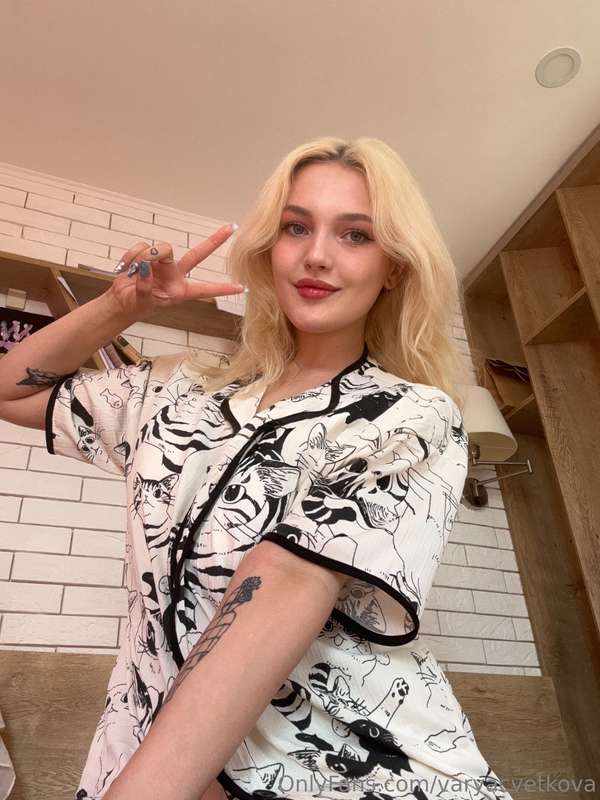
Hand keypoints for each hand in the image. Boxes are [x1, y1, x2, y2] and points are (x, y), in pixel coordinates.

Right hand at [107, 224, 243, 320]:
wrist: (119, 300)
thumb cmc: (135, 305)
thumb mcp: (143, 301)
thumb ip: (146, 285)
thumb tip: (148, 266)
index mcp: (180, 291)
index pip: (205, 289)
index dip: (223, 289)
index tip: (241, 288)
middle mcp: (176, 274)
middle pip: (197, 254)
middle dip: (214, 241)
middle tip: (230, 228)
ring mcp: (164, 263)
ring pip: (160, 249)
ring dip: (143, 258)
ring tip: (133, 272)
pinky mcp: (150, 255)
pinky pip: (142, 247)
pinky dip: (132, 256)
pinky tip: (127, 267)